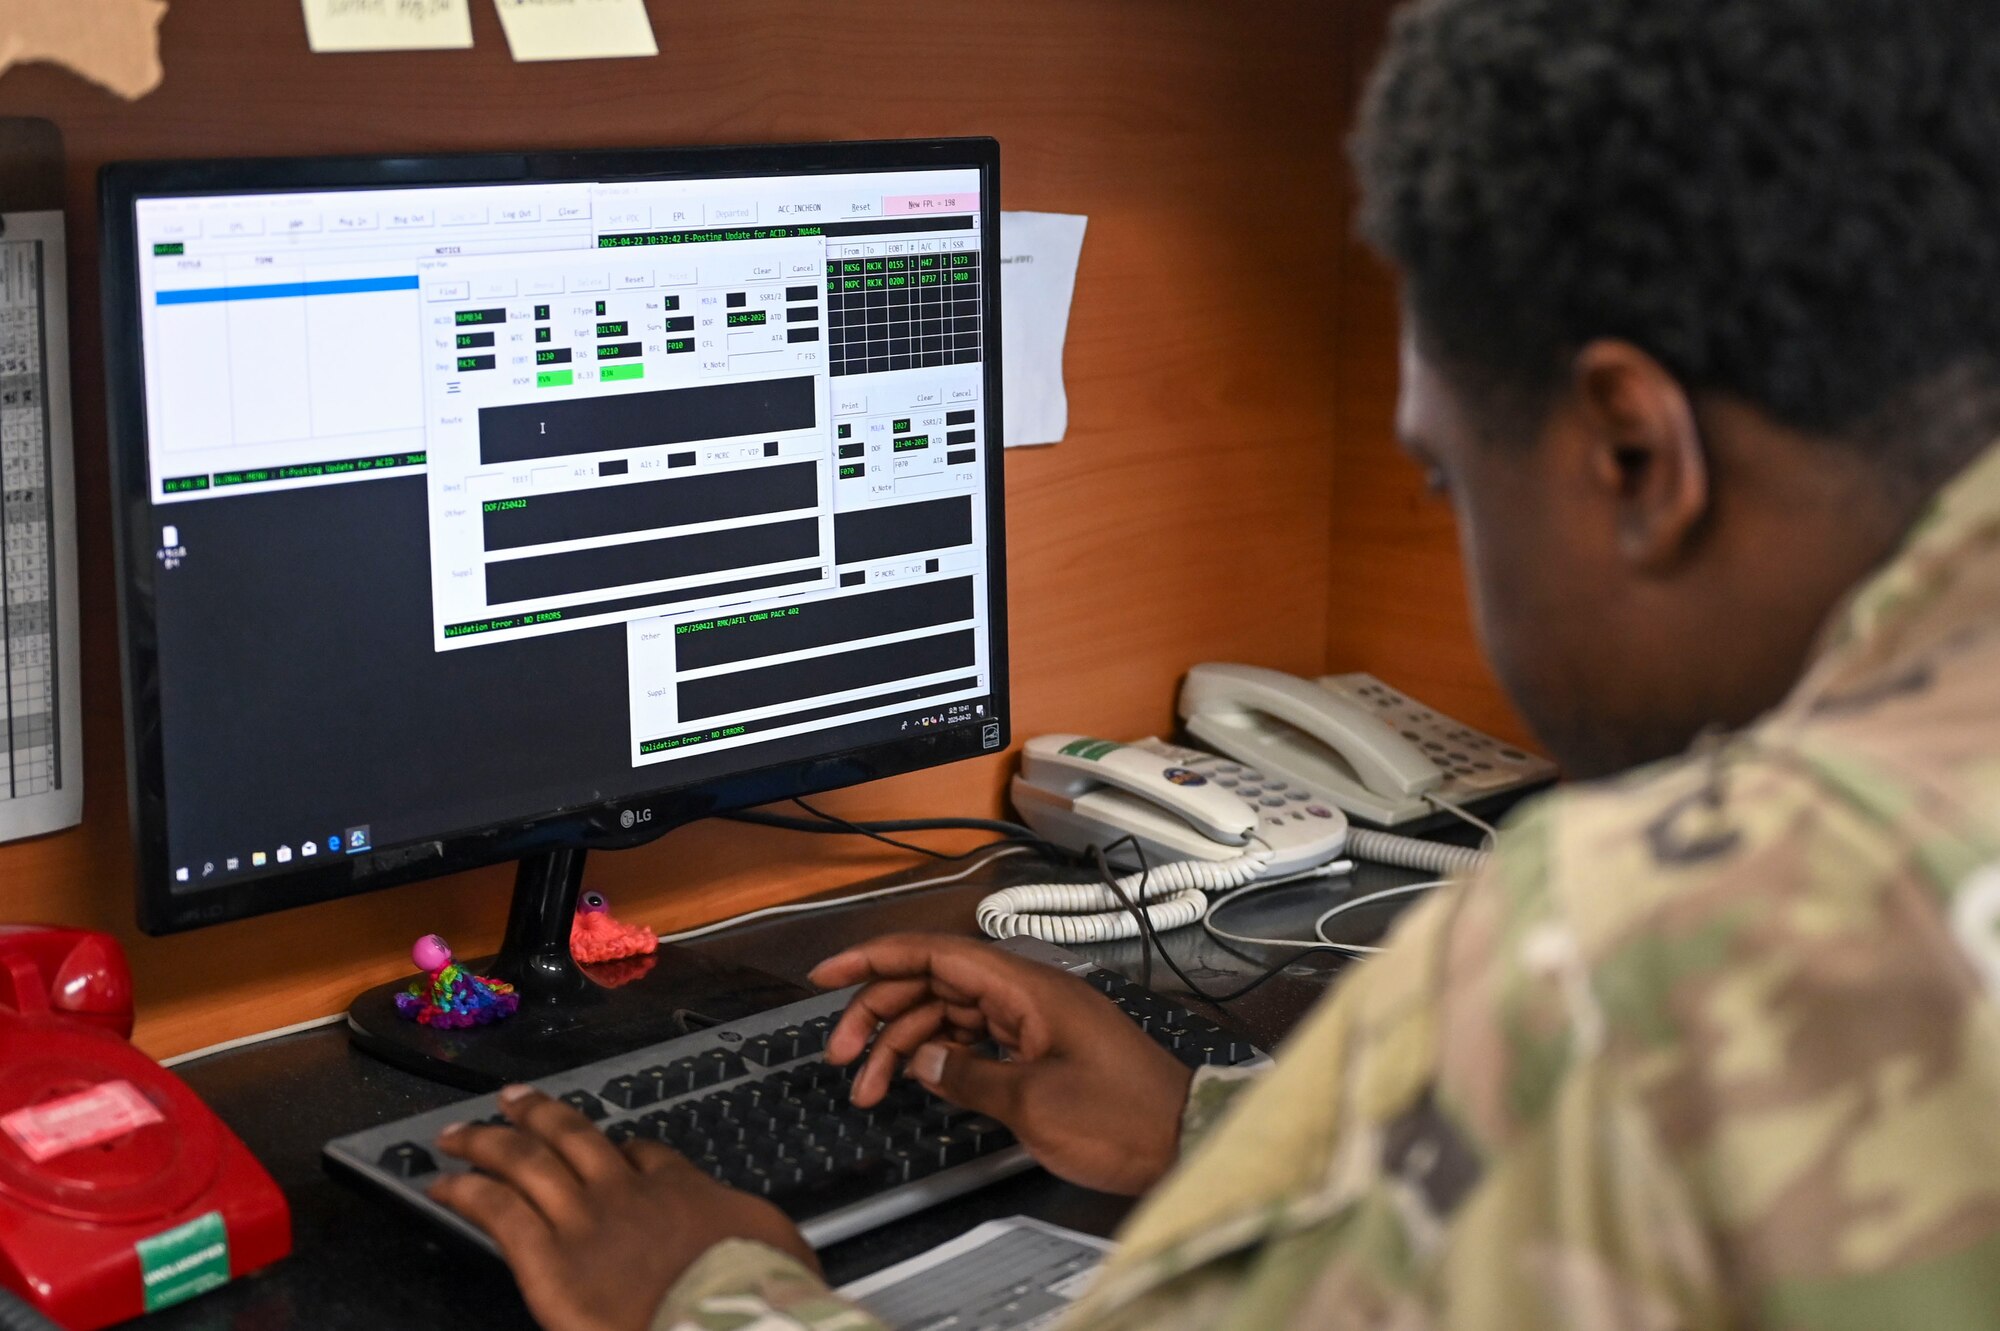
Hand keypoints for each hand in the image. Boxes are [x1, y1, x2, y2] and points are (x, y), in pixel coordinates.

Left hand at [430, 1085, 817, 1330]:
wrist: (724, 1319)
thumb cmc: (755, 1288)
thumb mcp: (773, 1242)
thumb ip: (746, 1226)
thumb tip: (747, 1230)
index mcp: (680, 1188)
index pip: (643, 1154)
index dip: (621, 1150)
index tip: (610, 1152)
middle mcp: (625, 1192)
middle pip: (573, 1137)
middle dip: (538, 1115)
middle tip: (509, 1099)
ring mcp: (583, 1221)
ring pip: (525, 1162)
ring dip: (486, 1142)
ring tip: (456, 1133)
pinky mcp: (548, 1259)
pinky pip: (498, 1212)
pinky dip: (467, 1191)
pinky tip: (442, 1184)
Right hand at [810, 933, 1194, 1195]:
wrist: (1183, 1142)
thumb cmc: (1122, 1119)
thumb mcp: (1033, 1103)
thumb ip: (967, 1075)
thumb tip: (921, 1060)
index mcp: (1025, 988)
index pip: (934, 953)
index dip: (874, 959)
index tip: (826, 974)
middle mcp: (1026, 995)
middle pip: (933, 984)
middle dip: (878, 1013)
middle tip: (841, 1056)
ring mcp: (1033, 1021)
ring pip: (948, 1015)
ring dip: (903, 1045)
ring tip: (868, 1089)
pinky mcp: (1040, 1050)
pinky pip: (974, 1039)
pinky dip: (939, 1058)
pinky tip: (916, 1081)